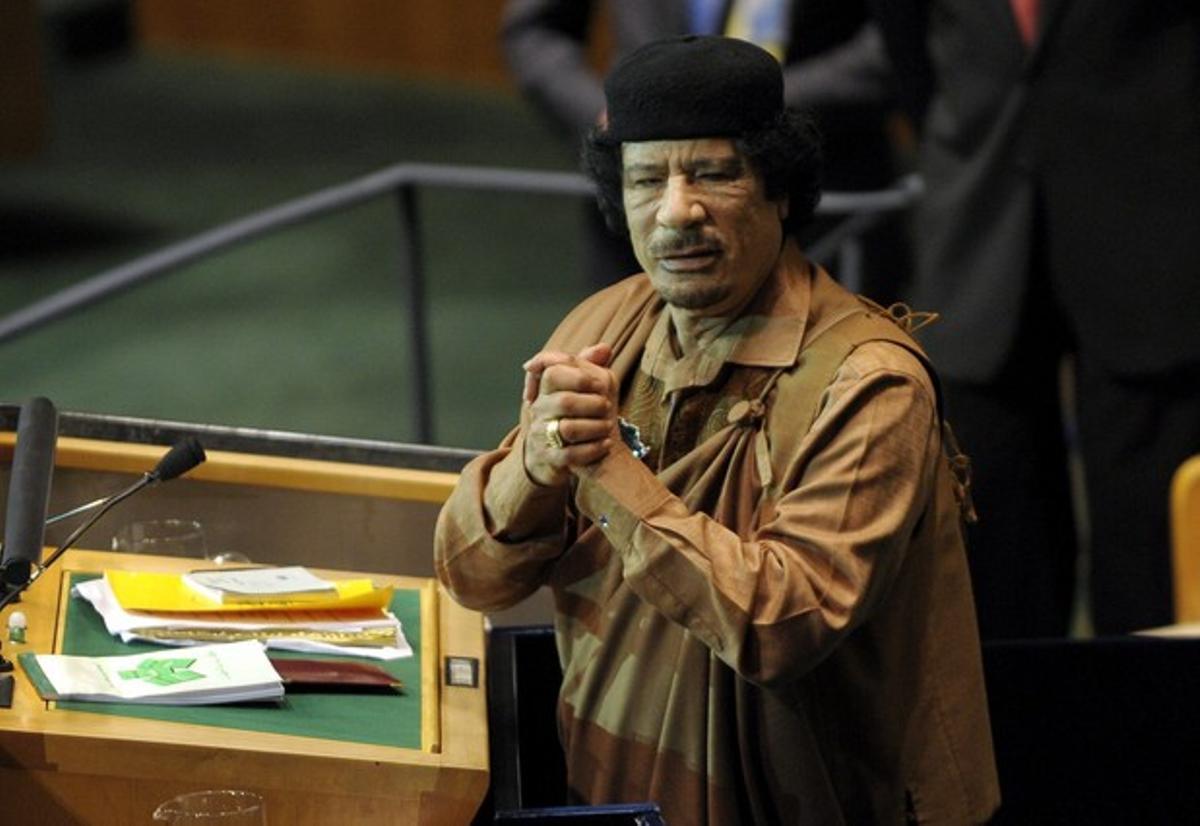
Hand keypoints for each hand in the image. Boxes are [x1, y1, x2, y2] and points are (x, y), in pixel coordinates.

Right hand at [522, 343, 616, 486]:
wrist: (558, 451)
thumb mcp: (578, 386)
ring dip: (596, 427)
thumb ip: (588, 365)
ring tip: (608, 426)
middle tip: (608, 407)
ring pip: (568, 429)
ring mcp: (541, 435)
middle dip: (593, 404)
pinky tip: (606, 444)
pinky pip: (571, 454)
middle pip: (565, 402)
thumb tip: (604, 348)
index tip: (600, 385)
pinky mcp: (550, 458)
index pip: (553, 374)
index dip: (580, 378)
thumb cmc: (572, 413)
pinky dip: (593, 449)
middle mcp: (538, 411)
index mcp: (544, 389)